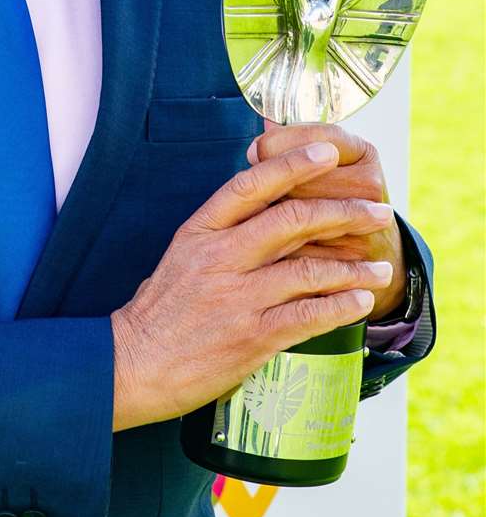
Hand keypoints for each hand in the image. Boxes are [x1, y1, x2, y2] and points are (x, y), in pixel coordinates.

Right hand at [110, 143, 394, 431]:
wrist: (135, 364)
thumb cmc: (160, 310)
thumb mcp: (182, 254)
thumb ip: (222, 231)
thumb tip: (265, 206)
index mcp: (200, 230)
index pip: (250, 184)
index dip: (292, 164)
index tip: (327, 152)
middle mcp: (219, 257)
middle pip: (291, 220)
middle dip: (343, 212)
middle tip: (377, 210)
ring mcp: (237, 297)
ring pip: (308, 270)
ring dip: (353, 267)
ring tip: (381, 267)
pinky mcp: (252, 337)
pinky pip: (309, 316)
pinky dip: (342, 307)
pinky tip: (361, 302)